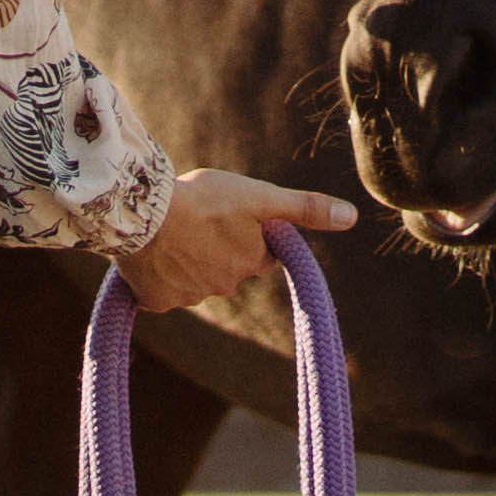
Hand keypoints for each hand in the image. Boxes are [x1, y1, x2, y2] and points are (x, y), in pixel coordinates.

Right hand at [119, 168, 358, 312]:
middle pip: (226, 265)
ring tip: (170, 229)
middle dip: (215, 246)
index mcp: (251, 261)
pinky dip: (156, 275)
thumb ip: (305, 208)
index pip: (260, 253)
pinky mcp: (155, 300)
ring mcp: (189, 295)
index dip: (250, 234)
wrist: (143, 214)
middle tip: (197, 218)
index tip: (233, 216)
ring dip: (184, 258)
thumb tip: (352, 218)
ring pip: (191, 276)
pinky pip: (160, 289)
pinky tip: (149, 252)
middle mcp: (225, 285)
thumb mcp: (260, 196)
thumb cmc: (204, 199)